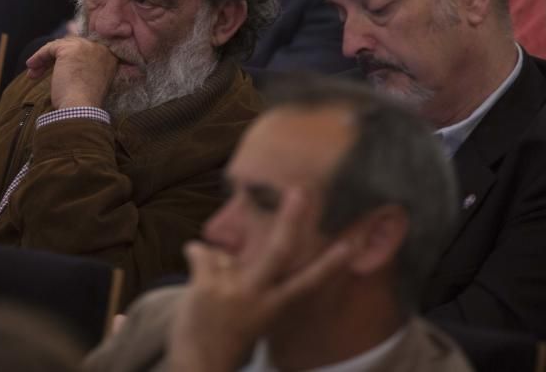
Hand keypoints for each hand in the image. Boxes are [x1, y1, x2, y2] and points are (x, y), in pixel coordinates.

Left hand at [26, 36, 118, 108]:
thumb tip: (67, 65)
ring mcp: (86, 47)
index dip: (69, 57)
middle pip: (72, 45)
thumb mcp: (89, 82)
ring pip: (60, 46)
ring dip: (44, 58)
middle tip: (42, 71)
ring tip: (34, 74)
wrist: (81, 110)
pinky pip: (50, 48)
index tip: (56, 65)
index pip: (85, 49)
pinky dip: (39, 57)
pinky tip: (31, 68)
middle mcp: (100, 48)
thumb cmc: (83, 104)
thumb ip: (84, 69)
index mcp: (109, 57)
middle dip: (55, 58)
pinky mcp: (69, 49)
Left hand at [167, 188, 351, 371]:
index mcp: (273, 306)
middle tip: (299, 191)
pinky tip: (196, 283)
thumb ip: (255, 282)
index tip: (351, 244)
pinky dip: (194, 256)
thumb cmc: (228, 336)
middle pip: (279, 251)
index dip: (331, 264)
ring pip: (224, 254)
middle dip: (291, 220)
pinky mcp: (205, 284)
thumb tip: (241, 250)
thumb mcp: (254, 314)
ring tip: (211, 295)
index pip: (308, 283)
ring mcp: (231, 288)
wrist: (198, 363)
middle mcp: (256, 295)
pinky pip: (199, 251)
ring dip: (215, 267)